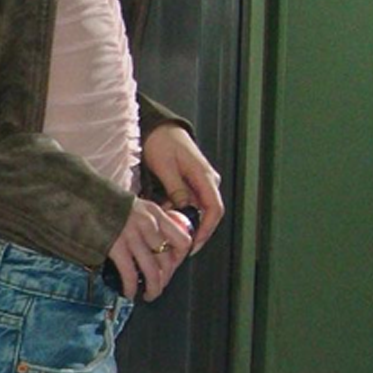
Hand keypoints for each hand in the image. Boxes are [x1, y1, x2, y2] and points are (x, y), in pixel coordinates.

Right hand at [106, 198, 192, 300]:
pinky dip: (131, 287)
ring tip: (149, 295)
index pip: (183, 240)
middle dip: (165, 279)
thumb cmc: (104, 204)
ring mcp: (131, 234)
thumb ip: (148, 221)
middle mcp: (147, 223)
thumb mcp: (134, 206)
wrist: (79, 198)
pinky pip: (129, 273)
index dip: (180, 258)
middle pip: (167, 259)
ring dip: (153, 288)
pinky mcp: (115, 245)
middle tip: (158, 285)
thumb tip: (156, 244)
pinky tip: (129, 292)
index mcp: (154, 212)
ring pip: (153, 270)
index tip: (173, 266)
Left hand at [142, 124, 224, 252]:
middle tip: (176, 244)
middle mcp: (207, 181)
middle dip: (192, 230)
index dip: (206, 230)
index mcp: (204, 176)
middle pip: (206, 213)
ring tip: (165, 230)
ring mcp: (200, 182)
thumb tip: (184, 211)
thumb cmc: (161, 143)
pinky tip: (163, 214)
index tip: (193, 244)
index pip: (214, 209)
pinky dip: (177, 210)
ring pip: (196, 209)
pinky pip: (189, 202)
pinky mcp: (192, 183)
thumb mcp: (165, 167)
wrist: (158, 128)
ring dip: (182, 220)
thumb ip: (176, 189)